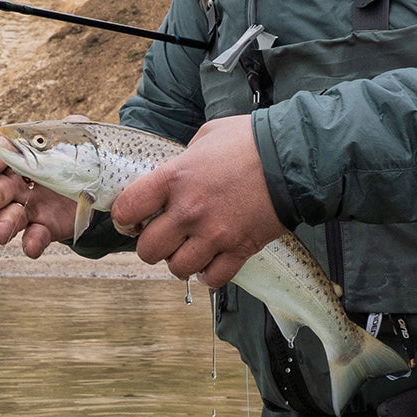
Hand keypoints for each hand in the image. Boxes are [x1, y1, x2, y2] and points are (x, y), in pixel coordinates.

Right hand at [0, 121, 81, 257]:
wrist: (97, 184)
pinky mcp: (46, 227)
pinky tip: (31, 248)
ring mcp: (31, 206)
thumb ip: (71, 127)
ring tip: (1, 235)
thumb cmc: (77, 152)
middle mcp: (18, 182)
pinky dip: (32, 244)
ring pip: (10, 216)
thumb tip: (72, 122)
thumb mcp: (77, 135)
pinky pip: (35, 236)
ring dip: (3, 225)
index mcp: (18, 154)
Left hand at [111, 115, 284, 287]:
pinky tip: (210, 263)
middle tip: (163, 239)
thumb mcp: (205, 138)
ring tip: (189, 251)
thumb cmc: (249, 142)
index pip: (127, 210)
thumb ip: (183, 161)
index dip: (124, 219)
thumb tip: (175, 174)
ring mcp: (215, 234)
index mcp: (174, 178)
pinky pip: (213, 278)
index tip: (133, 220)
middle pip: (148, 250)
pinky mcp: (240, 249)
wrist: (292, 159)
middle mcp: (190, 211)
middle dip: (151, 247)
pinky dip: (208, 275)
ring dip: (180, 262)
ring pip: (178, 268)